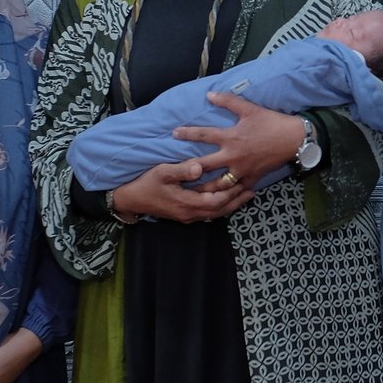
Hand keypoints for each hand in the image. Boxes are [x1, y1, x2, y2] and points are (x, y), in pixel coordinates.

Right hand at [109, 159, 254, 223]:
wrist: (131, 200)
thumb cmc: (146, 183)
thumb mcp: (162, 173)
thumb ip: (181, 170)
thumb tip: (200, 167)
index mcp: (186, 202)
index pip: (215, 201)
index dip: (230, 193)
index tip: (243, 182)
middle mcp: (190, 213)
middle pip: (219, 210)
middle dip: (236, 200)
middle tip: (252, 190)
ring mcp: (187, 216)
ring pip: (215, 213)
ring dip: (231, 205)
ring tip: (245, 195)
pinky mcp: (185, 215)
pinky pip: (208, 213)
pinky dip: (221, 207)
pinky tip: (228, 200)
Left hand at [172, 93, 303, 189]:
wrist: (294, 139)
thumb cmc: (271, 122)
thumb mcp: (250, 109)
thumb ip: (228, 101)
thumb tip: (209, 94)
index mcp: (231, 137)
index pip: (204, 135)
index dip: (187, 133)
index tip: (173, 133)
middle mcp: (233, 156)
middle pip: (205, 165)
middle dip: (188, 168)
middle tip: (174, 171)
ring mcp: (242, 170)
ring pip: (219, 184)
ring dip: (204, 189)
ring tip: (192, 193)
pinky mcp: (252, 178)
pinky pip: (237, 190)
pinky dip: (228, 195)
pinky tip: (218, 199)